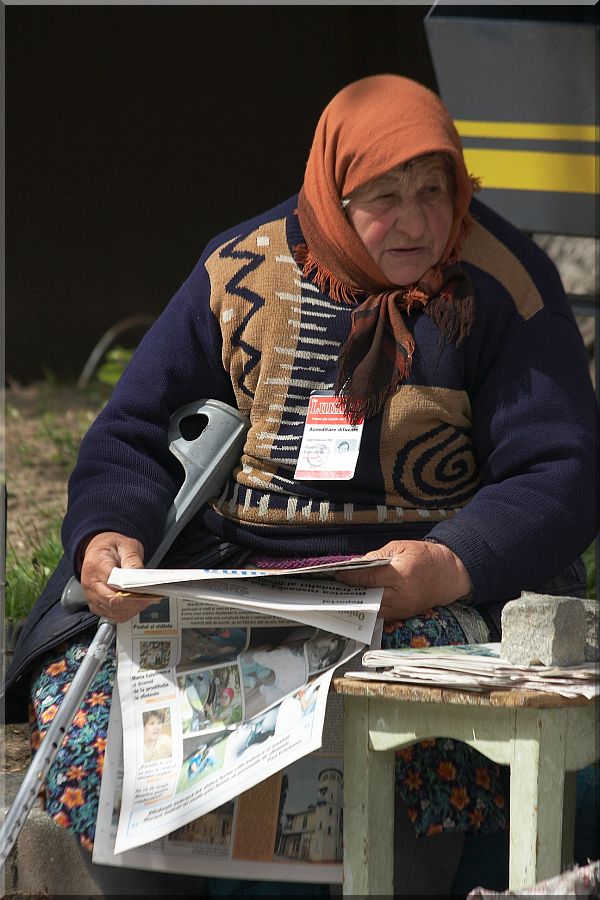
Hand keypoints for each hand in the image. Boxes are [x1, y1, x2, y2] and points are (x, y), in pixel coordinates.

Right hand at [80, 531, 161, 622]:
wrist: (97, 550)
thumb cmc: (110, 547)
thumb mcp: (126, 545)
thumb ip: (132, 560)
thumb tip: (139, 577)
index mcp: (96, 564)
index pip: (113, 583)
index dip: (131, 589)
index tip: (146, 590)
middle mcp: (90, 583)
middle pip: (113, 601)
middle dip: (135, 601)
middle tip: (151, 597)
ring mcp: (91, 596)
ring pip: (113, 611)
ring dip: (132, 609)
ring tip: (146, 600)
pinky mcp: (95, 605)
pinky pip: (112, 616)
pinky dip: (126, 612)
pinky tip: (137, 605)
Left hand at [335, 540, 471, 620]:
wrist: (448, 575)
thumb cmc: (425, 557)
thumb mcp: (401, 547)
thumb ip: (378, 556)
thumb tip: (357, 564)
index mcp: (401, 574)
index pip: (369, 578)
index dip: (351, 577)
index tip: (338, 575)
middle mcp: (402, 595)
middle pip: (368, 597)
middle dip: (351, 592)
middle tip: (335, 586)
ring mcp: (403, 608)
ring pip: (372, 609)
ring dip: (358, 602)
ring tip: (343, 593)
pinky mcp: (404, 615)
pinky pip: (381, 614)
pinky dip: (369, 607)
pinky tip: (359, 600)